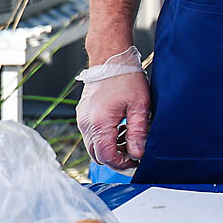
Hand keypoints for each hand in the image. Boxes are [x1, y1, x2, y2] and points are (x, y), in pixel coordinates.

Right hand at [75, 50, 150, 170]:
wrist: (111, 59)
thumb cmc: (126, 78)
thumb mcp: (140, 106)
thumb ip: (138, 132)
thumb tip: (138, 153)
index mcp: (99, 124)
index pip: (106, 157)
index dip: (122, 163)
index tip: (136, 161)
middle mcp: (86, 124)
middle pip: (97, 155)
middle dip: (116, 158)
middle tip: (134, 153)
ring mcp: (82, 120)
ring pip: (93, 146)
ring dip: (110, 148)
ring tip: (130, 138)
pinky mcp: (83, 115)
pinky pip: (91, 135)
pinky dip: (104, 138)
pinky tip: (120, 128)